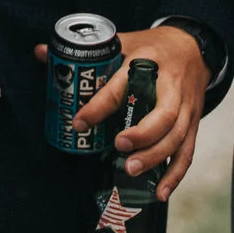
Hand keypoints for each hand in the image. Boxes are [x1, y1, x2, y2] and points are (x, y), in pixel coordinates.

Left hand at [37, 25, 208, 200]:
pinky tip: (160, 192)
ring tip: (132, 170)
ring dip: (155, 156)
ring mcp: (187, 106)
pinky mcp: (194, 122)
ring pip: (176, 136)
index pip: (122, 87)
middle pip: (162, 115)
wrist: (194, 46)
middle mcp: (171, 86)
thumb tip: (39, 53)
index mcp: (147, 61)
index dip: (99, 106)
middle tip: (118, 146)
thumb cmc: (152, 47)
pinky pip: (188, 151)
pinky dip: (176, 174)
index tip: (78, 123)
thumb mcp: (122, 40)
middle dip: (141, 135)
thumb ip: (84, 52)